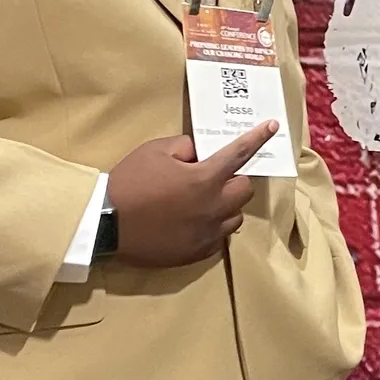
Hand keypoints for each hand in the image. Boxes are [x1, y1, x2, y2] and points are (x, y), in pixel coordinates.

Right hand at [104, 125, 275, 266]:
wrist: (106, 224)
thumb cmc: (130, 182)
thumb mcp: (154, 151)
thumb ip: (184, 147)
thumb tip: (198, 154)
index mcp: (205, 179)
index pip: (240, 153)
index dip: (258, 137)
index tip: (273, 126)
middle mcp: (214, 207)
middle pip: (244, 190)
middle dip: (233, 180)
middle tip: (210, 177)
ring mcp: (208, 233)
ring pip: (235, 216)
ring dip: (225, 205)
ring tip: (200, 202)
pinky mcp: (197, 253)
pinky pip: (219, 237)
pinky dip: (213, 226)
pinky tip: (193, 222)